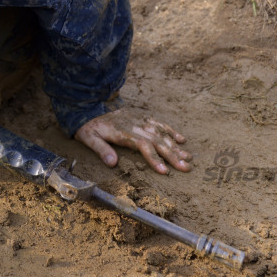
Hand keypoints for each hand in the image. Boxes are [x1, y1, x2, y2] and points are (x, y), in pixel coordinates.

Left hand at [75, 108, 191, 174]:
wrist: (91, 105)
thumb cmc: (90, 126)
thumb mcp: (88, 137)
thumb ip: (100, 149)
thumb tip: (112, 163)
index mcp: (123, 133)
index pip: (143, 146)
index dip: (154, 159)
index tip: (165, 171)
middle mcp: (135, 126)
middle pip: (157, 141)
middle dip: (172, 155)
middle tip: (185, 168)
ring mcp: (140, 120)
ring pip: (161, 133)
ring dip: (175, 146)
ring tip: (188, 157)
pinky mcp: (142, 117)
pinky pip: (159, 123)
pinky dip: (171, 131)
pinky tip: (182, 139)